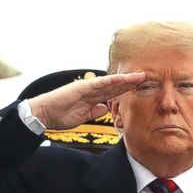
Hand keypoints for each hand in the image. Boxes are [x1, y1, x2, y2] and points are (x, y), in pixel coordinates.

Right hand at [28, 71, 145, 130]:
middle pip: (115, 85)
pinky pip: (100, 84)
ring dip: (126, 79)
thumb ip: (94, 112)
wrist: (45, 114)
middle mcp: (92, 90)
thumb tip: (105, 109)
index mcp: (92, 97)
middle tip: (147, 77)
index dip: (127, 90)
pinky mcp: (83, 87)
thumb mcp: (83, 116)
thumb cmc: (60, 115)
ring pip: (111, 83)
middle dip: (131, 82)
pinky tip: (124, 79)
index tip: (141, 89)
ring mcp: (88, 87)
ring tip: (141, 76)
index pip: (113, 93)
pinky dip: (112, 81)